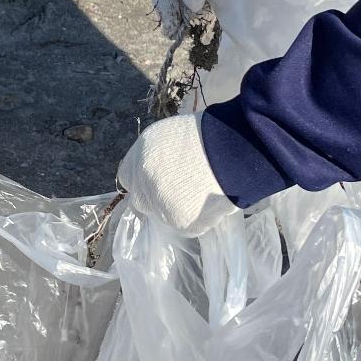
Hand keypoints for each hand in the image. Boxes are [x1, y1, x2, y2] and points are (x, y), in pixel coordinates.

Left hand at [116, 115, 237, 236]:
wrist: (232, 153)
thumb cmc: (206, 136)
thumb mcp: (170, 135)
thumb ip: (155, 155)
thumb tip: (154, 168)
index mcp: (139, 159)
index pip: (127, 177)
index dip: (142, 179)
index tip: (158, 178)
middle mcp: (143, 185)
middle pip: (142, 200)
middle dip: (156, 197)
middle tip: (180, 190)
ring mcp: (160, 207)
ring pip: (163, 215)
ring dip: (176, 208)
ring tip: (200, 193)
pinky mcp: (180, 224)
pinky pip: (185, 225)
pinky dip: (196, 217)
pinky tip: (209, 202)